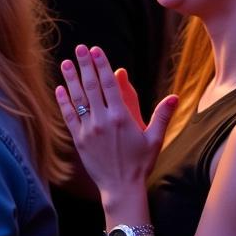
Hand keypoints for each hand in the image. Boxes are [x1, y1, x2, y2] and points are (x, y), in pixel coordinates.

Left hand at [56, 46, 177, 202]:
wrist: (122, 188)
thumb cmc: (141, 163)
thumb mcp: (155, 138)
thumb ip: (162, 115)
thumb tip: (175, 96)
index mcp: (122, 116)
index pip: (109, 84)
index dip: (102, 65)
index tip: (96, 50)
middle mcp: (103, 120)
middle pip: (92, 87)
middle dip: (86, 65)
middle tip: (80, 48)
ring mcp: (89, 130)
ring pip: (78, 99)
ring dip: (72, 79)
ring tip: (66, 63)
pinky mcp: (80, 141)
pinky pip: (69, 118)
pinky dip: (64, 102)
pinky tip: (60, 89)